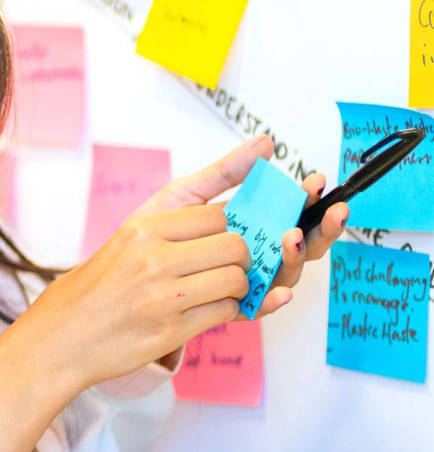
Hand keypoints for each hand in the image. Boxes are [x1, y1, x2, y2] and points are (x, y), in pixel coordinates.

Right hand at [23, 203, 251, 391]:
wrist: (64, 334)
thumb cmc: (96, 288)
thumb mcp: (124, 242)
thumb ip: (169, 232)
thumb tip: (223, 220)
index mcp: (142, 229)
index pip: (214, 214)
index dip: (231, 225)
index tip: (230, 235)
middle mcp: (154, 259)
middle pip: (234, 246)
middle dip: (242, 257)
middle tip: (231, 265)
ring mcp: (164, 296)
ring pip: (236, 280)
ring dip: (238, 287)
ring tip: (220, 290)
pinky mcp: (172, 330)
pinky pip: (225, 312)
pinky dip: (226, 311)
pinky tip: (207, 309)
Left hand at [129, 134, 347, 319]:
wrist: (118, 274)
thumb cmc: (153, 231)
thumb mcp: (187, 195)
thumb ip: (226, 172)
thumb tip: (265, 143)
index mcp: (251, 225)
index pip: (291, 211)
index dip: (307, 198)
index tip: (315, 181)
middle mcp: (256, 254)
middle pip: (301, 243)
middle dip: (321, 226)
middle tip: (334, 209)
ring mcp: (246, 281)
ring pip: (285, 273)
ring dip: (296, 257)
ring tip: (292, 236)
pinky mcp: (229, 308)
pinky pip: (258, 307)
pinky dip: (272, 301)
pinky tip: (279, 291)